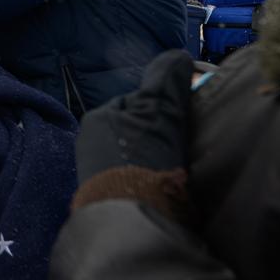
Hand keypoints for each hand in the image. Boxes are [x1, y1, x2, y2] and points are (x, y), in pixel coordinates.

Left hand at [72, 50, 196, 217]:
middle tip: (186, 147)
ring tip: (179, 170)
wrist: (132, 222)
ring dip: (158, 158)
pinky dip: (152, 179)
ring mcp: (97, 174)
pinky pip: (136, 178)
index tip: (187, 121)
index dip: (167, 108)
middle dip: (161, 135)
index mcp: (98, 119)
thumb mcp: (159, 110)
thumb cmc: (142, 159)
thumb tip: (178, 57)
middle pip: (138, 129)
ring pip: (138, 154)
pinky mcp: (108, 200)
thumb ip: (167, 79)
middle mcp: (91, 143)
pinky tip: (166, 187)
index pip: (140, 102)